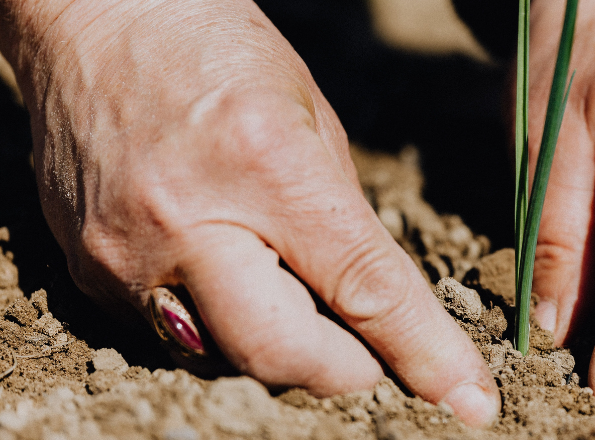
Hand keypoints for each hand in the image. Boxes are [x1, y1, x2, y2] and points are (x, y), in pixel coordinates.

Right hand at [0, 0, 497, 425]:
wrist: (93, 18)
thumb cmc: (218, 49)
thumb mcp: (314, 119)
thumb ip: (345, 221)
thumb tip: (378, 306)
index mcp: (266, 165)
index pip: (363, 289)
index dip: (424, 354)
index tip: (468, 401)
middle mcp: (188, 221)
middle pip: (283, 355)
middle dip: (346, 372)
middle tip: (372, 355)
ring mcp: (125, 255)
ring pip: (228, 359)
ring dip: (283, 350)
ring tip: (295, 297)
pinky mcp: (88, 273)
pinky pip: (174, 338)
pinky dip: (222, 327)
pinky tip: (232, 278)